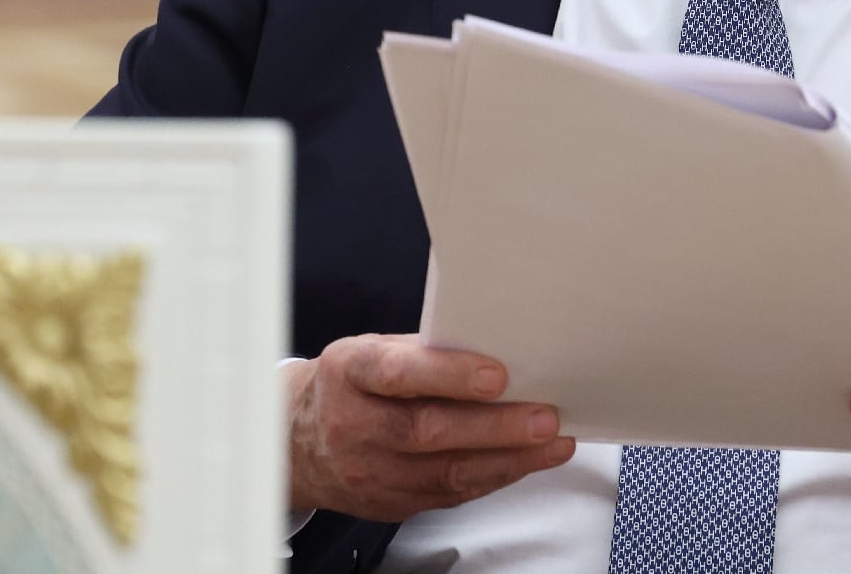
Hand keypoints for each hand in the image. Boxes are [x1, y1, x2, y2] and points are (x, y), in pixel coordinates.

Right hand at [286, 334, 574, 520]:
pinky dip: (493, 477)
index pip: (397, 374)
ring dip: (507, 459)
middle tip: (544, 418)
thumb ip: (427, 351)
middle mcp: (352, 425)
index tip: (497, 375)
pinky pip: (447, 494)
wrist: (297, 443)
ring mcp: (368, 471)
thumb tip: (504, 348)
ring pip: (443, 472)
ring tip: (553, 444)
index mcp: (350, 373)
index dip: (448, 374)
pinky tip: (526, 462)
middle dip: (494, 427)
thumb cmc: (354, 385)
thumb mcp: (375, 351)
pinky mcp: (387, 504)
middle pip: (426, 431)